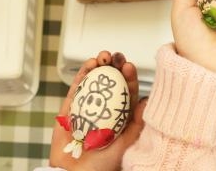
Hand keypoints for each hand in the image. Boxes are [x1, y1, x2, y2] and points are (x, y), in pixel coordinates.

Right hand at [49, 50, 144, 170]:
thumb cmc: (101, 166)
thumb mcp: (125, 145)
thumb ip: (135, 124)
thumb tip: (147, 100)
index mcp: (120, 118)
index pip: (127, 92)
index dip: (129, 78)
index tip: (129, 66)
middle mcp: (104, 110)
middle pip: (110, 82)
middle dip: (114, 66)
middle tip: (116, 56)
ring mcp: (86, 107)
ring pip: (93, 81)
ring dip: (99, 65)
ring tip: (103, 56)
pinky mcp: (69, 108)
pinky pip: (76, 88)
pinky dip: (82, 74)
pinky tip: (89, 64)